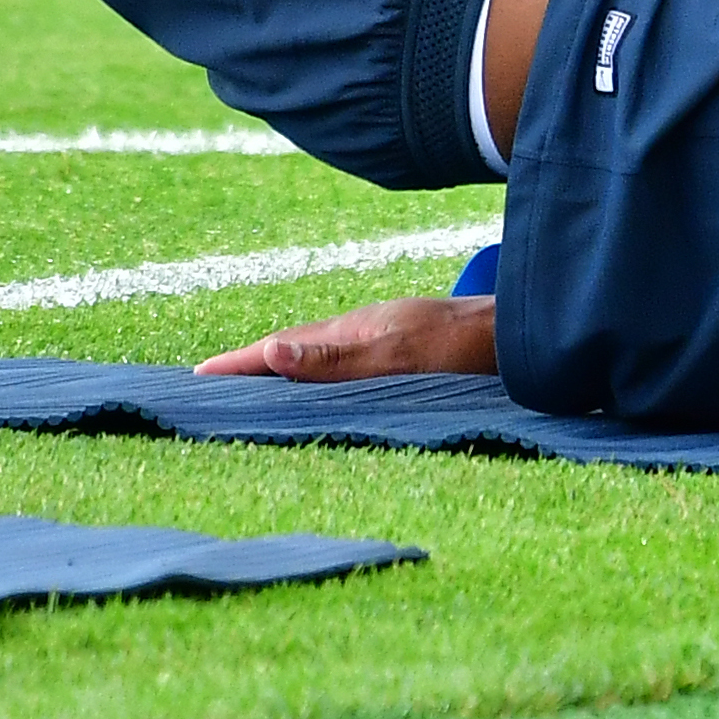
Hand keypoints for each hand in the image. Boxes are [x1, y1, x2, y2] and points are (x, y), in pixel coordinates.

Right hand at [194, 294, 497, 380]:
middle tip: (209, 380)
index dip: (239, 363)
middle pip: (294, 346)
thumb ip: (336, 358)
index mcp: (352, 330)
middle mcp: (363, 331)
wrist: (523, 333)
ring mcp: (384, 338)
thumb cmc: (464, 346)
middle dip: (250, 363)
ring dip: (283, 369)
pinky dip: (317, 375)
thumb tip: (271, 351)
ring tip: (252, 386)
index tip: (196, 375)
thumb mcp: (397, 356)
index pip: (281, 347)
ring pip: (320, 353)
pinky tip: (323, 388)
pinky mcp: (403, 351)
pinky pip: (344, 363)